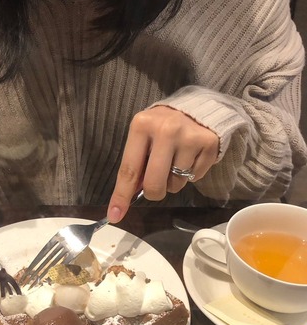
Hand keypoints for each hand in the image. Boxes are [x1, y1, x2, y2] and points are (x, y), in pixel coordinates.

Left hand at [107, 106, 218, 222]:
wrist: (195, 109)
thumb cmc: (161, 127)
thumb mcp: (142, 138)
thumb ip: (135, 165)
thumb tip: (127, 198)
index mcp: (142, 126)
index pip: (129, 169)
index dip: (121, 196)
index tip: (115, 215)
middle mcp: (166, 130)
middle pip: (154, 183)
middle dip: (153, 192)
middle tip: (156, 185)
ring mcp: (189, 138)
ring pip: (176, 184)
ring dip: (173, 181)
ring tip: (176, 160)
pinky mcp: (209, 145)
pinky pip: (195, 178)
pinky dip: (190, 174)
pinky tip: (190, 157)